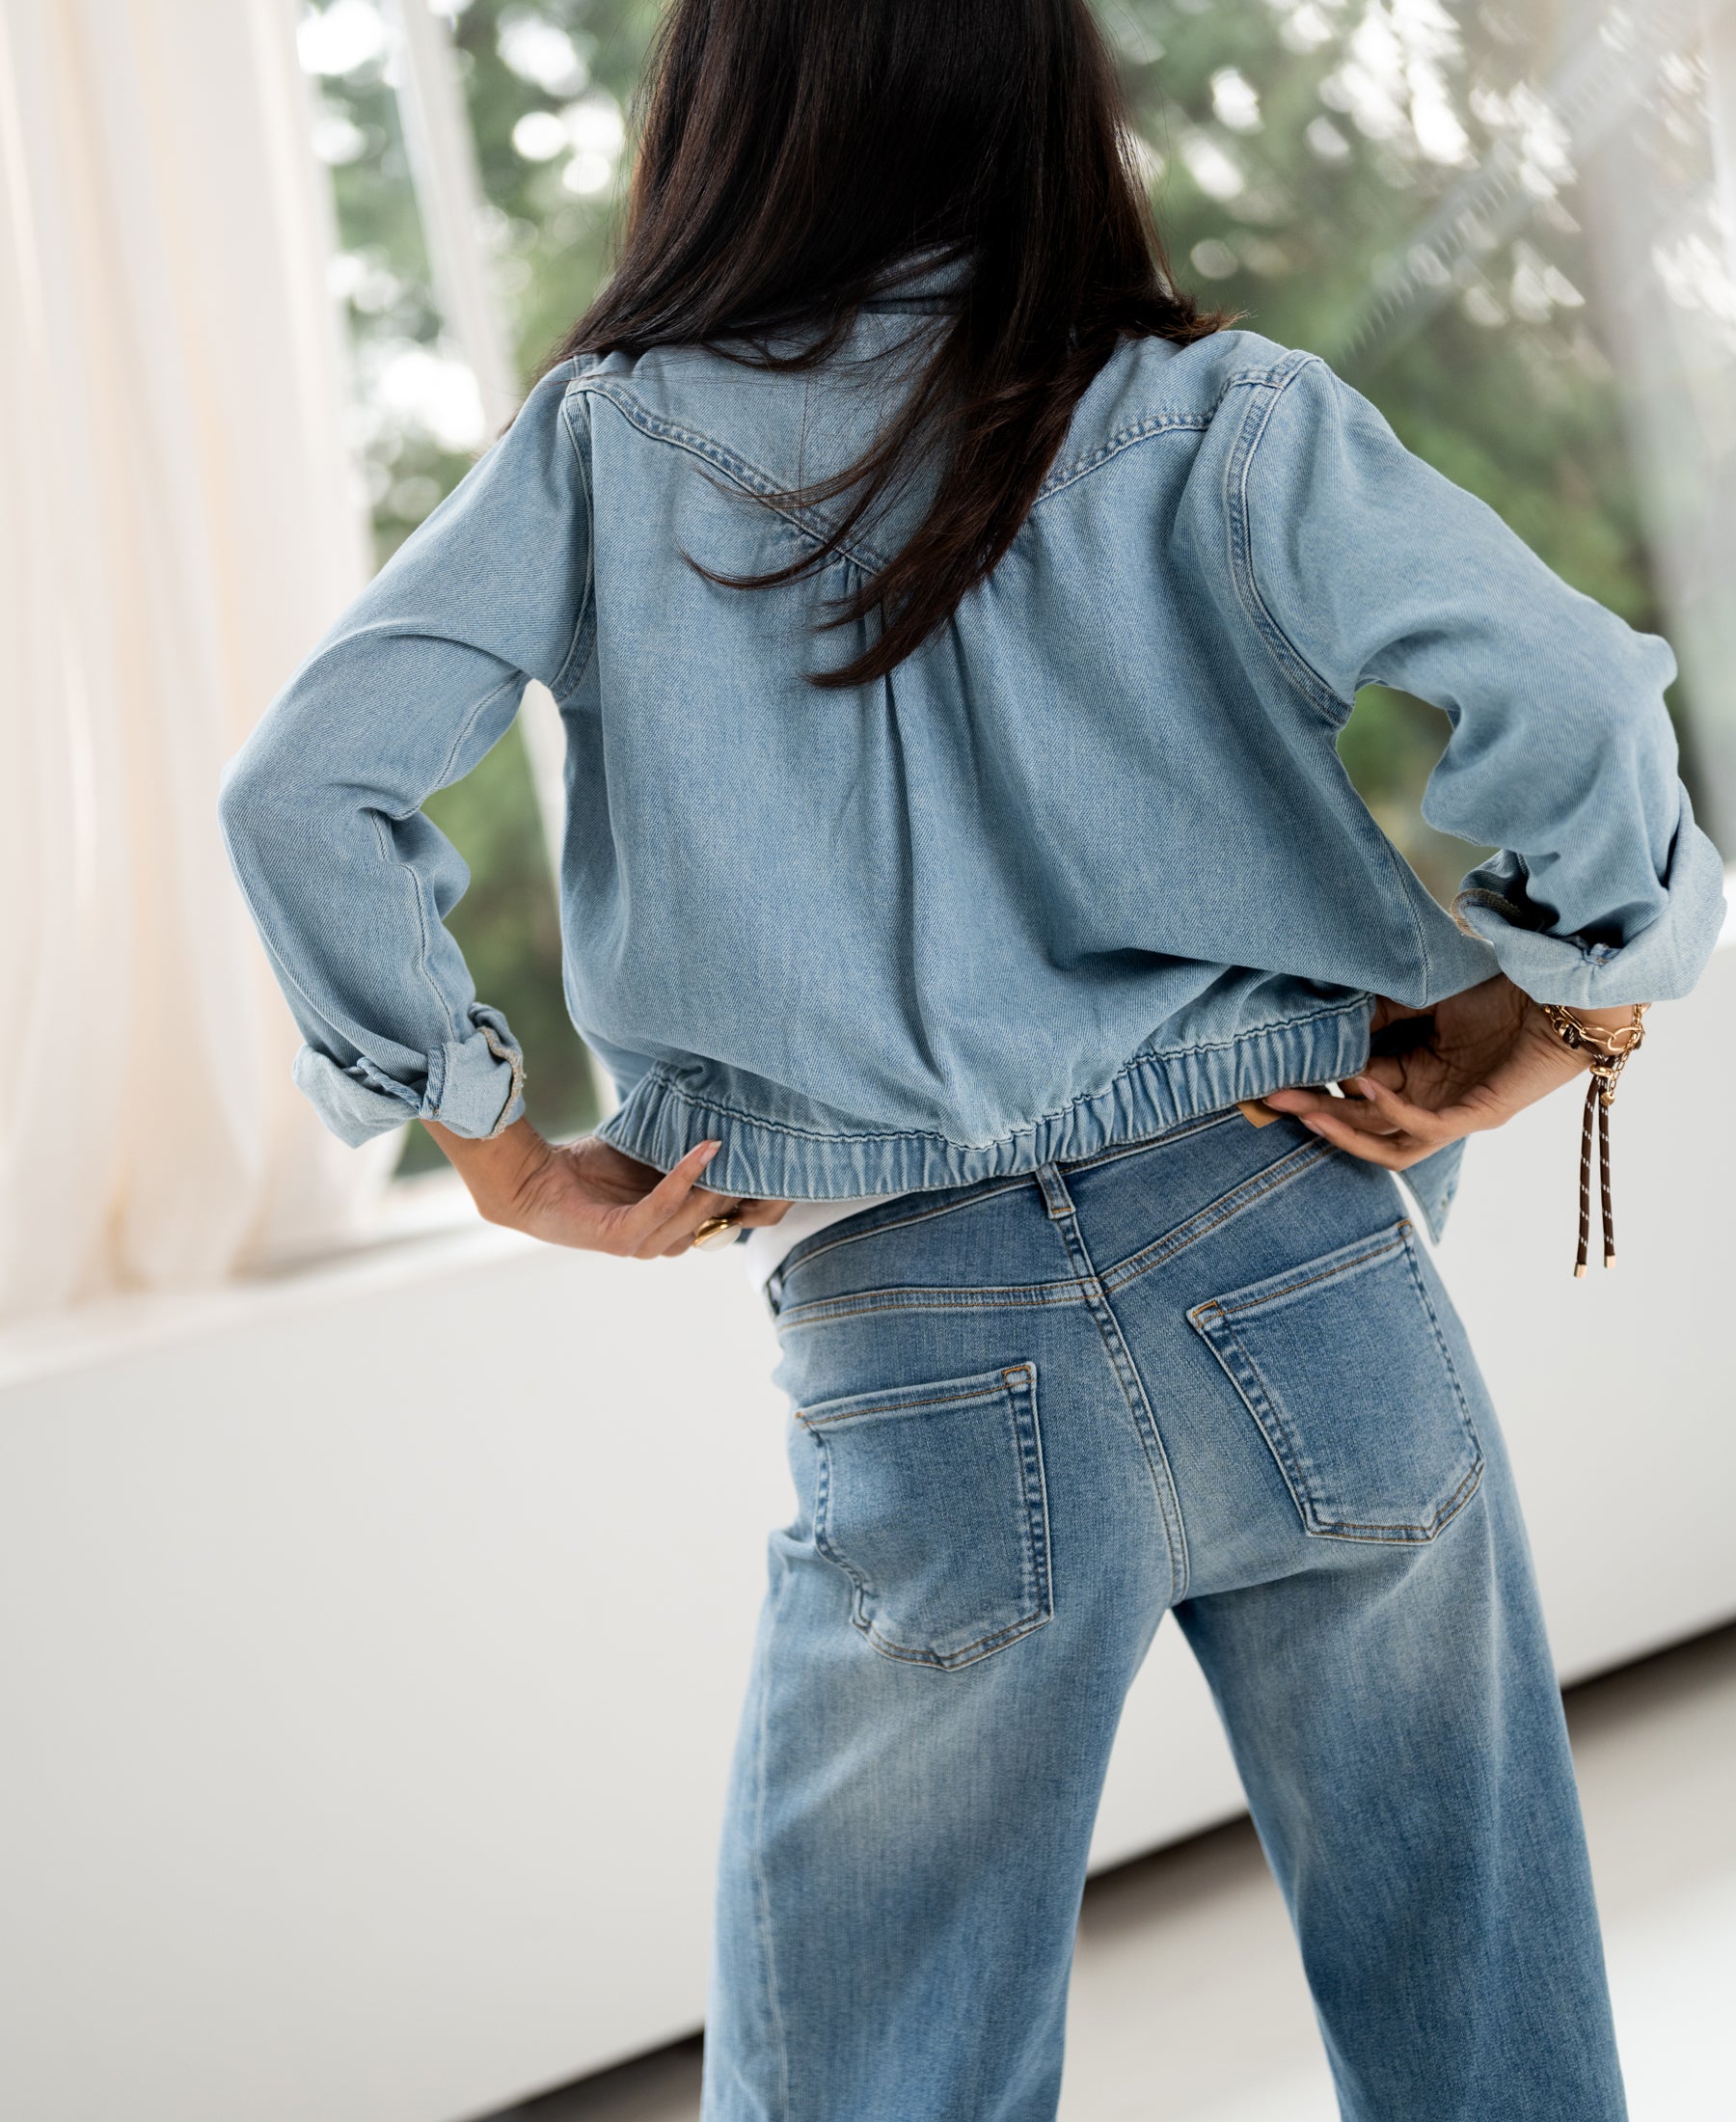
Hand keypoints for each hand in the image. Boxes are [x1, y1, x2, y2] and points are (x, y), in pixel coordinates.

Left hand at [426, 1118, 790, 1256]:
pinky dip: (685, 1177)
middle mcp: (660, 1244)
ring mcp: (641, 1245)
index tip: (773, 1161)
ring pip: (696, 1216)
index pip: (725, 1221)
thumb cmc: (586, 1168)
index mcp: (670, 1229)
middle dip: (743, 1188)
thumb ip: (682, 1150)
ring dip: (717, 1181)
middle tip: (766, 1151)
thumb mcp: (647, 1156)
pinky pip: (663, 1206)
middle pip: (718, 1221)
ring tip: (735, 1145)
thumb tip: (726, 1117)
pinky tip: (702, 1149)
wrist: (530, 1181)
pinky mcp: (620, 1239)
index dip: (752, 1197)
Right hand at [1260, 975, 1638, 1170]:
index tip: (1269, 1069)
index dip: (1312, 1080)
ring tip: (1301, 1110)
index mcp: (1414, 1072)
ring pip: (1384, 1139)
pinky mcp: (1478, 1114)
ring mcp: (1451, 1110)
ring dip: (1342, 1128)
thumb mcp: (1425, 993)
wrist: (1564, 991)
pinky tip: (1362, 1084)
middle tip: (1265, 1099)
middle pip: (1358, 1119)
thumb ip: (1382, 1008)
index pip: (1351, 1085)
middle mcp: (1428, 1098)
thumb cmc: (1501, 986)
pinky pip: (1424, 1127)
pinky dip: (1390, 1110)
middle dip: (1311, 1110)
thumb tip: (1328, 1012)